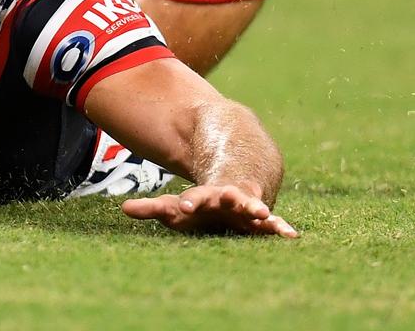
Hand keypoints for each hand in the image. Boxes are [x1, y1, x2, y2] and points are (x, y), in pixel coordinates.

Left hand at [122, 184, 298, 237]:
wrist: (233, 178)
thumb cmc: (200, 205)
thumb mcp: (175, 208)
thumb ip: (153, 209)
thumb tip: (123, 208)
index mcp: (204, 196)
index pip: (196, 197)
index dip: (191, 200)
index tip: (186, 204)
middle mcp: (226, 197)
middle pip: (226, 196)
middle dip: (227, 198)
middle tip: (230, 198)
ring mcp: (245, 204)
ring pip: (252, 205)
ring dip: (256, 209)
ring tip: (264, 213)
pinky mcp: (260, 216)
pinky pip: (273, 222)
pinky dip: (280, 227)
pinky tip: (291, 235)